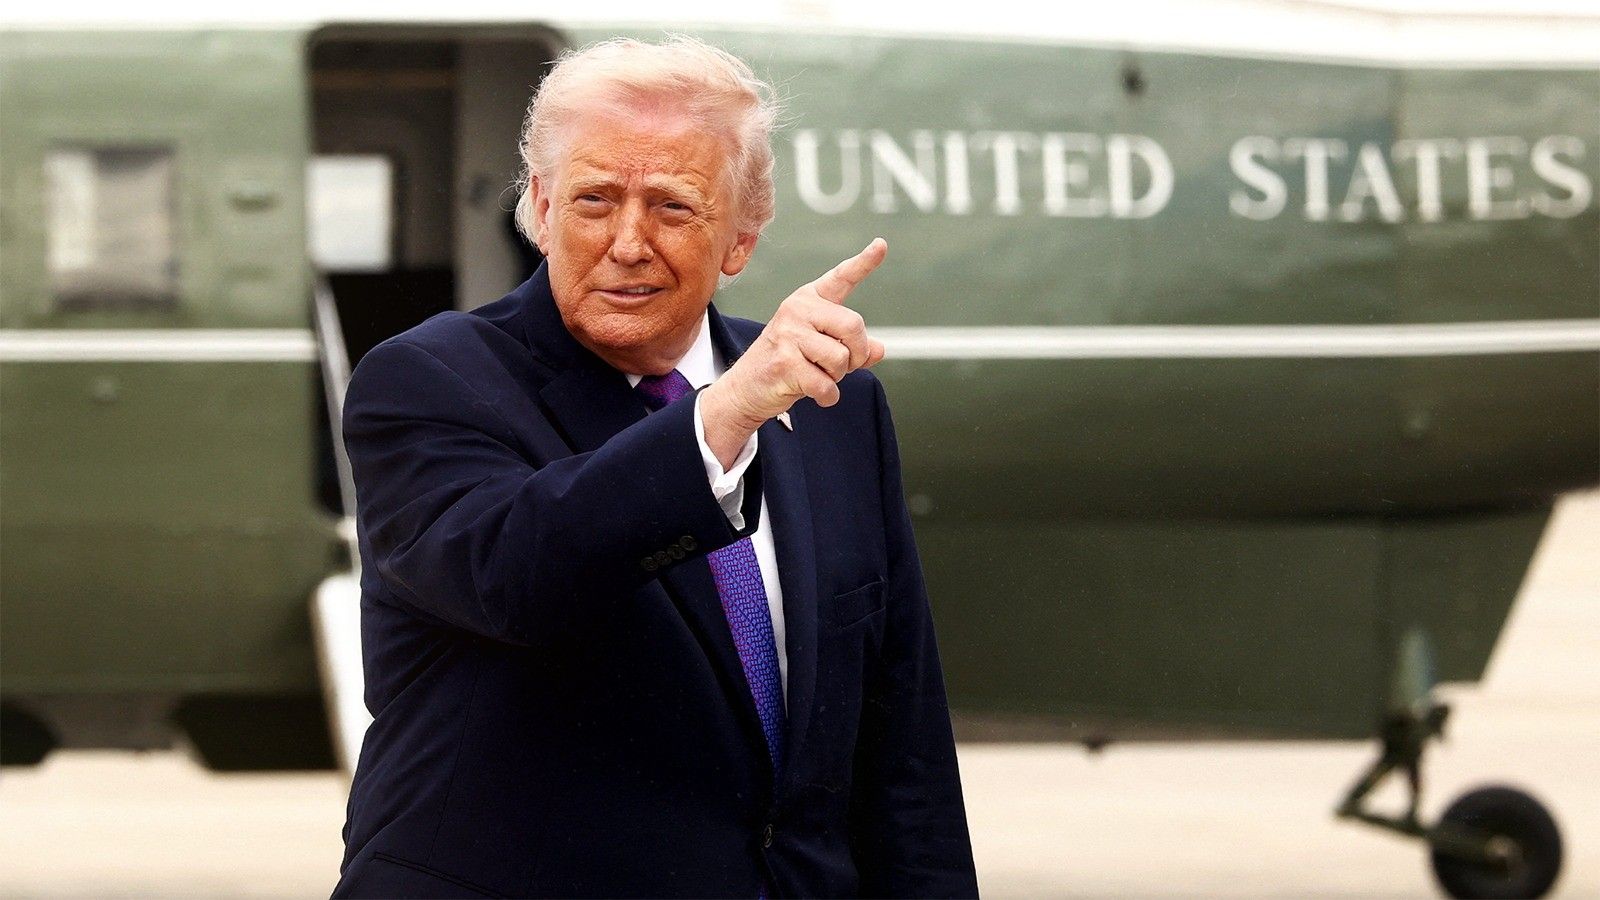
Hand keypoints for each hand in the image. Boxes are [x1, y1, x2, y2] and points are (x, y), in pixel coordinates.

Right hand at [700, 239, 888, 463]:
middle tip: (844, 367)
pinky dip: (828, 396)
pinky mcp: (784, 362)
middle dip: (857, 354)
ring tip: (818, 376)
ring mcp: (788, 334)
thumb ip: (851, 346)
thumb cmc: (787, 364)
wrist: (745, 388)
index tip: (881, 245)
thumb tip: (879, 350)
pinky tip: (816, 395)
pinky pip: (826, 384)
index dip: (864, 262)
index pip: (841, 278)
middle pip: (854, 326)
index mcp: (809, 299)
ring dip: (838, 377)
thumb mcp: (821, 349)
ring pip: (841, 358)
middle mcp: (798, 309)